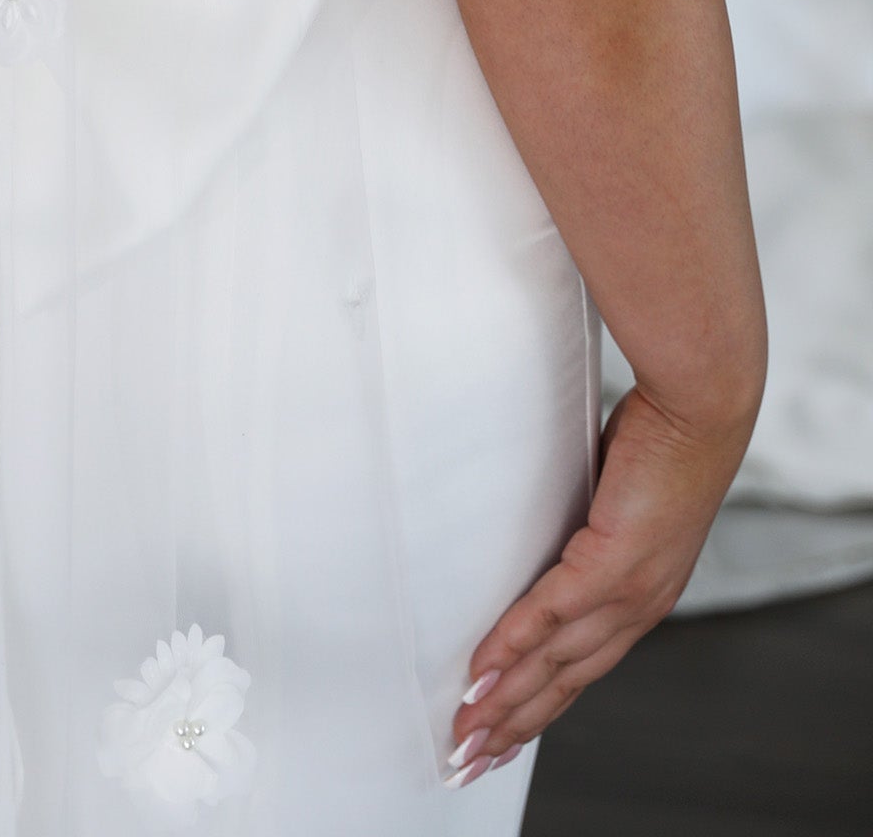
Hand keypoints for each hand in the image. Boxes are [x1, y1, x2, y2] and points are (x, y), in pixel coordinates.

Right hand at [445, 382, 756, 783]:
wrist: (698, 409)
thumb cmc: (662, 441)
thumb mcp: (617, 500)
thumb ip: (582, 529)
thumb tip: (540, 530)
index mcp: (642, 597)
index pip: (584, 669)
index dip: (540, 705)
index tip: (503, 732)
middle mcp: (638, 607)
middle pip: (566, 682)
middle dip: (514, 722)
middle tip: (468, 753)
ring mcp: (627, 590)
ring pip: (555, 662)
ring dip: (505, 699)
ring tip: (465, 725)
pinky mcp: (611, 560)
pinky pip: (549, 613)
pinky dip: (512, 645)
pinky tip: (483, 669)